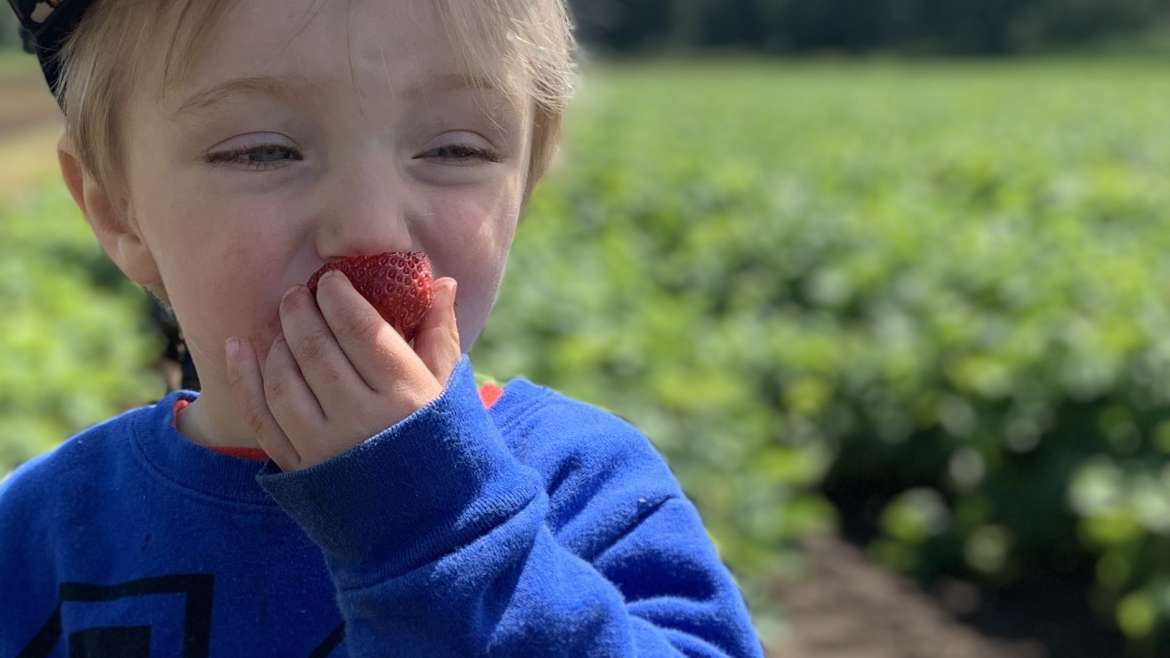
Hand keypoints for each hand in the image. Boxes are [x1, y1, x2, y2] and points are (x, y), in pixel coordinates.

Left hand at [225, 270, 460, 470]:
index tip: (331, 280)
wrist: (425, 524)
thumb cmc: (439, 445)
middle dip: (301, 311)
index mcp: (405, 393)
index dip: (339, 296)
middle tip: (298, 293)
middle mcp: (362, 418)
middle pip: (317, 348)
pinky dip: (245, 378)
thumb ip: (439, 335)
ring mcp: (326, 446)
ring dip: (277, 342)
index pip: (360, 328)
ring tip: (283, 323)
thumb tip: (441, 281)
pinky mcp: (299, 468)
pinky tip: (238, 347)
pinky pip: (261, 416)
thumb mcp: (447, 391)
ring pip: (285, 378)